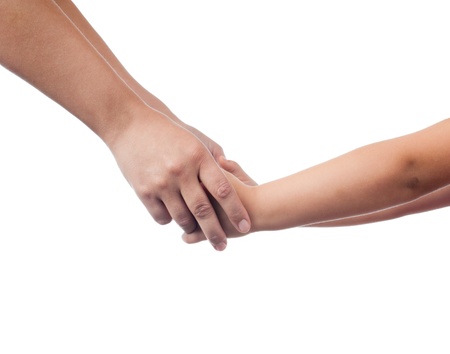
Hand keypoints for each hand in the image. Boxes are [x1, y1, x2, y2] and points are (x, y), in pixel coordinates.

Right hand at [108, 107, 250, 250]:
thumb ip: (214, 156)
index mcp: (198, 156)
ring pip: (182, 218)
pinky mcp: (144, 190)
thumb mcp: (195, 137)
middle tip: (223, 247)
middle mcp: (181, 170)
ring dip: (191, 228)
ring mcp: (161, 182)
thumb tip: (229, 172)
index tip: (246, 226)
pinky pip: (161, 217)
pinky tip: (173, 216)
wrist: (131, 125)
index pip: (223, 190)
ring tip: (196, 230)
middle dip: (215, 233)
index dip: (236, 211)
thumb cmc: (169, 132)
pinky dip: (170, 220)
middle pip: (203, 210)